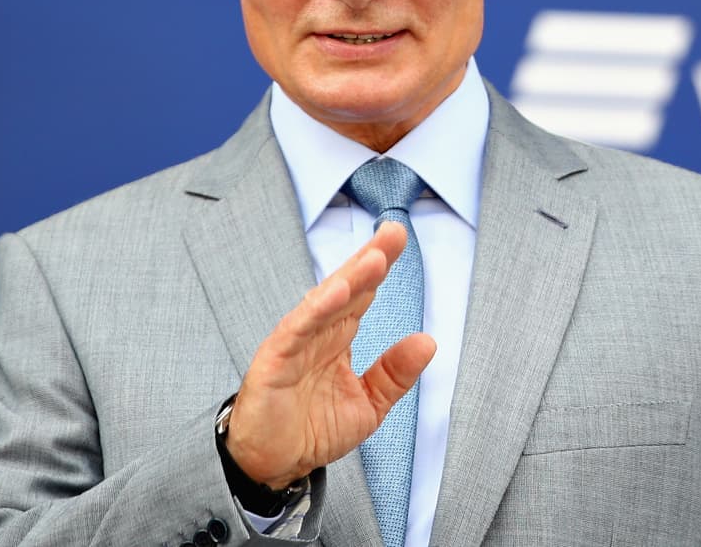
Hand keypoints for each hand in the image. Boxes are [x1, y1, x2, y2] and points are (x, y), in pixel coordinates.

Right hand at [223, 221, 436, 488]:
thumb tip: (428, 341)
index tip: (398, 238)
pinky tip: (335, 293)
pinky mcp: (274, 360)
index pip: (362, 294)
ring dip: (348, 279)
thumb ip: (395, 374)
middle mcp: (318, 333)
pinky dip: (315, 310)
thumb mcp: (368, 405)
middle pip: (345, 288)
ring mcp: (294, 343)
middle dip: (368, 259)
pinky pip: (296, 329)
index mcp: (339, 338)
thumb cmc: (312, 430)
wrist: (272, 466)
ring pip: (323, 303)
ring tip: (374, 259)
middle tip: (392, 233)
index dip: (379, 267)